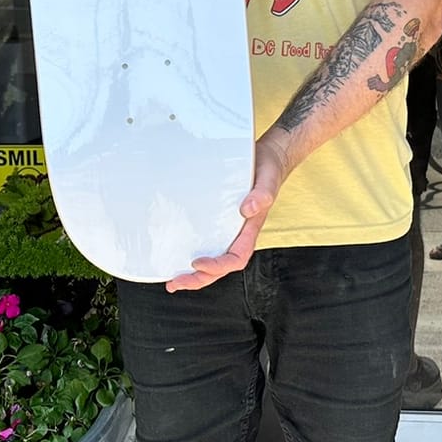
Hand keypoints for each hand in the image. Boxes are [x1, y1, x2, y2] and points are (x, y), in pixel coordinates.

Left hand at [165, 137, 290, 291]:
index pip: (236, 258)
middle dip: (199, 278)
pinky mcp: (218, 220)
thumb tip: (247, 209)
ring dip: (194, 273)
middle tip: (176, 282)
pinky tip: (178, 256)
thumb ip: (262, 196)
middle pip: (220, 267)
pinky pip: (206, 242)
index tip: (197, 262)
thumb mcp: (268, 181)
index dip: (217, 265)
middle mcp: (238, 234)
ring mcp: (228, 229)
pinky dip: (192, 252)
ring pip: (212, 258)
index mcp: (250, 230)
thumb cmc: (268, 171)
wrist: (267, 159)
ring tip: (173, 280)